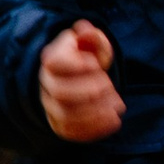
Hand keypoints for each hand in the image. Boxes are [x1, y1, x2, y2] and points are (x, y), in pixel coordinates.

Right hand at [40, 18, 124, 142]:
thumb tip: (85, 31)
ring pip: (64, 114)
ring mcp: (51, 106)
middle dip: (89, 90)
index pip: (53, 63)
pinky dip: (94, 129)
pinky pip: (72, 131)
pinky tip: (114, 121)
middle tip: (109, 85)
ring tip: (117, 106)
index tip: (95, 64)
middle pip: (59, 91)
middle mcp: (47, 84)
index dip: (75, 64)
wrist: (77, 79)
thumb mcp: (92, 44)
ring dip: (94, 112)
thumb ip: (92, 38)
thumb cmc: (87, 57)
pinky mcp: (61, 124)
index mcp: (52, 59)